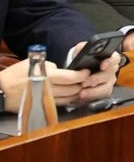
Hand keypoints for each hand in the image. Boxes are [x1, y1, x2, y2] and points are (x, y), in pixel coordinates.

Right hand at [0, 51, 120, 110]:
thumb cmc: (16, 75)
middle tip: (87, 78)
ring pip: (68, 99)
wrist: (1, 91)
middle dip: (82, 84)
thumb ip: (51, 66)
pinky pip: (60, 105)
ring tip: (81, 86)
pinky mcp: (42, 107)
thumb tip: (63, 69)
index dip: (82, 74)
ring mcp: (45, 100)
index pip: (72, 77)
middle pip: (73, 89)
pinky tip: (72, 96)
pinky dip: (69, 100)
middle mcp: (49, 90)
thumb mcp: (34, 64)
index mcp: (48, 76)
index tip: (86, 71)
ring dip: (77, 93)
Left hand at [49, 50, 120, 105]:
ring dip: (94, 91)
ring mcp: (109, 81)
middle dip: (96, 79)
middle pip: (109, 75)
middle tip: (85, 82)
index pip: (115, 59)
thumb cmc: (82, 59)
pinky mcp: (104, 91)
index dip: (110, 62)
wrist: (78, 70)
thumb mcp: (81, 50)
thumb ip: (83, 48)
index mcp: (110, 57)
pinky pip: (101, 96)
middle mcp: (112, 70)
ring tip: (82, 92)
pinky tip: (83, 96)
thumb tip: (83, 48)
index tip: (102, 65)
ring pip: (106, 87)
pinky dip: (92, 96)